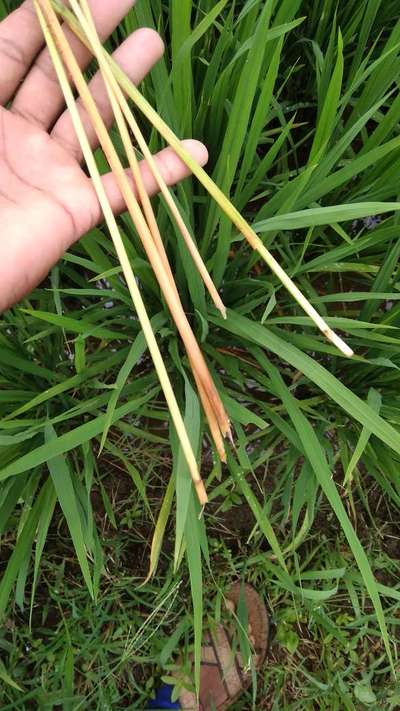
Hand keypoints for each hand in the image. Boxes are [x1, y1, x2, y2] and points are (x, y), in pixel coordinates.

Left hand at [0, 0, 206, 310]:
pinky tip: (193, 151)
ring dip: (124, 85)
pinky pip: (123, 187)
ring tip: (152, 43)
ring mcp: (49, 172)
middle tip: (125, 1)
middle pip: (59, 76)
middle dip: (91, 37)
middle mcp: (17, 137)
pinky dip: (160, 172)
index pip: (14, 51)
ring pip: (94, 120)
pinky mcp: (75, 210)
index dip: (44, 19)